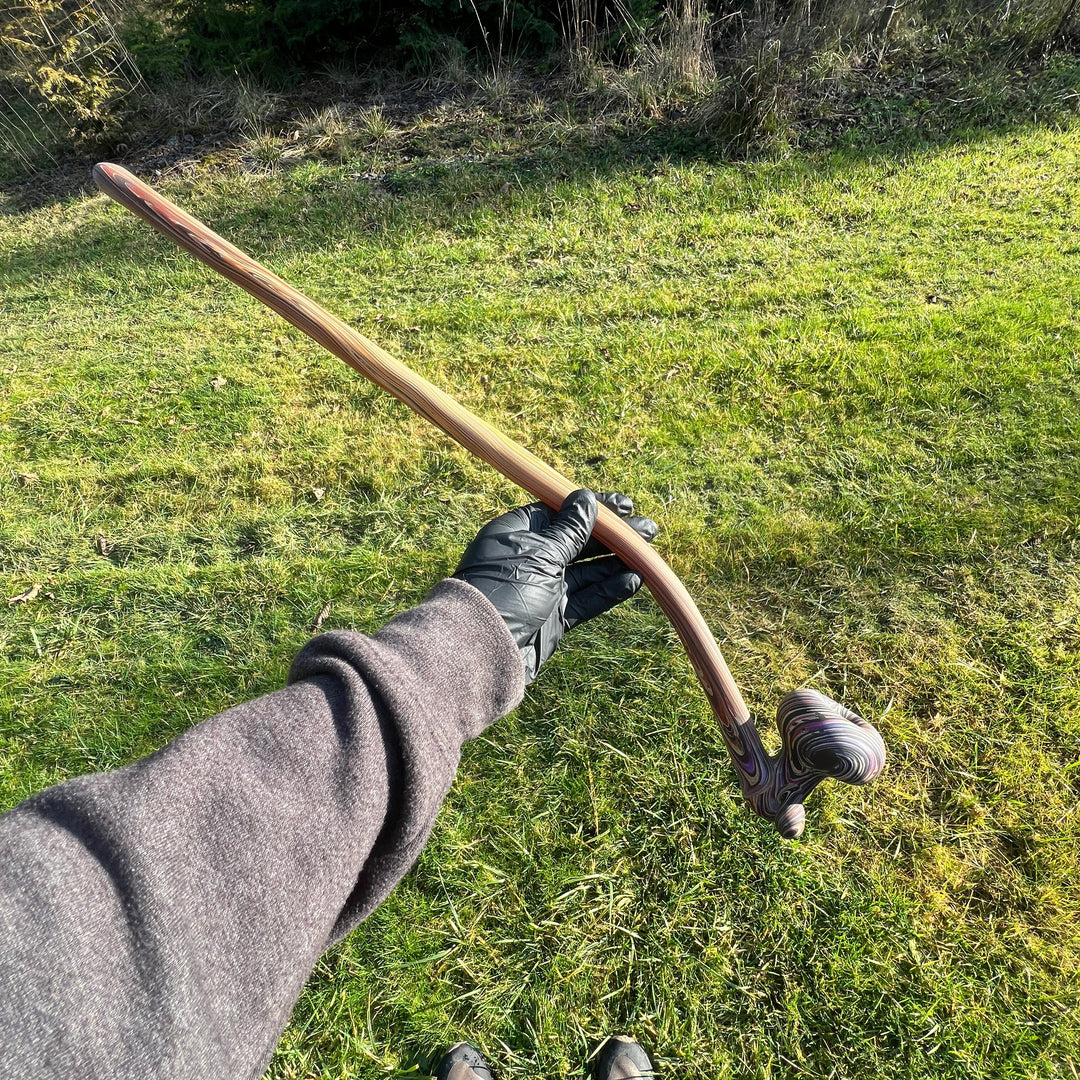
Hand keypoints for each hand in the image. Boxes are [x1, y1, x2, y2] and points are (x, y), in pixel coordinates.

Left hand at [454, 489, 657, 682]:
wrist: (483, 650)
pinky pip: (586, 599)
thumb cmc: (507, 590)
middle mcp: (531, 557)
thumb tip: (586, 499)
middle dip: (613, 537)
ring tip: (648, 557)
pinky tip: (634, 581)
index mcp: (518, 533)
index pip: (562, 512)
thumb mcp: (542, 553)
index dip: (594, 508)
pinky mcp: (554, 616)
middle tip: (648, 531)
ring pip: (586, 571)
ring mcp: (543, 588)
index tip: (625, 505)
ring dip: (616, 563)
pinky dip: (609, 591)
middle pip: (578, 541)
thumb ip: (570, 530)